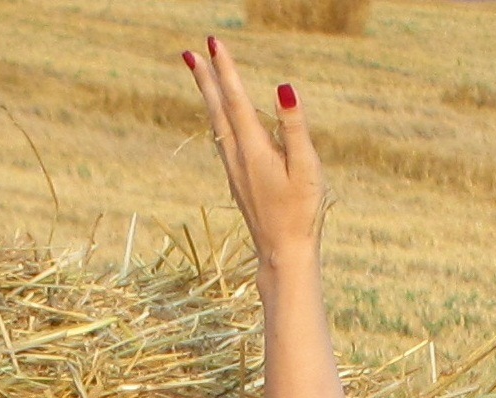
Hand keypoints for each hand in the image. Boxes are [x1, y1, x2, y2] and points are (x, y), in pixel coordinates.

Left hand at [184, 37, 321, 277]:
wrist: (282, 253)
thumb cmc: (301, 213)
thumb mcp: (306, 167)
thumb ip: (294, 127)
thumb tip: (284, 88)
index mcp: (254, 150)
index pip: (236, 100)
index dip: (225, 70)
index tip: (212, 44)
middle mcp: (237, 157)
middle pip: (218, 110)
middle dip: (206, 79)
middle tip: (189, 53)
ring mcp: (235, 170)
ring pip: (217, 124)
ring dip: (209, 97)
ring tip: (200, 76)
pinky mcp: (238, 180)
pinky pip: (223, 139)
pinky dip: (218, 118)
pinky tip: (220, 117)